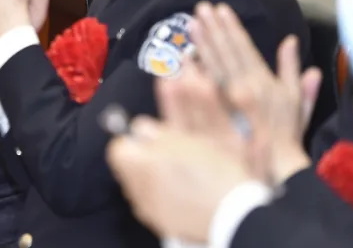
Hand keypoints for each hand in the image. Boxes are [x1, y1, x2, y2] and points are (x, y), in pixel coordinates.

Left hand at [106, 118, 256, 242]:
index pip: (117, 149)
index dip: (131, 141)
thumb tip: (138, 128)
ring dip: (151, 177)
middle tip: (165, 154)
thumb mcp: (184, 139)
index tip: (147, 139)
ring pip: (140, 187)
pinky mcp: (163, 223)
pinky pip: (154, 204)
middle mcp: (138, 190)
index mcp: (139, 166)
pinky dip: (163, 195)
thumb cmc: (211, 173)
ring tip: (177, 173)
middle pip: (127, 169)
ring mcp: (149, 210)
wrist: (235, 214)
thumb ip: (154, 132)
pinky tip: (183, 191)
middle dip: (142, 159)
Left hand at [191, 2, 319, 183]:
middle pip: (225, 52)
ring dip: (202, 44)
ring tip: (192, 24)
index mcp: (263, 80)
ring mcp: (229, 100)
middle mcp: (245, 87)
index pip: (244, 47)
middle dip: (213, 28)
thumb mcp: (296, 99)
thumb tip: (290, 41)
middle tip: (200, 8)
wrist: (275, 163)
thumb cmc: (285, 131)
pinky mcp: (217, 112)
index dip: (231, 27)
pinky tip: (184, 57)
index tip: (221, 9)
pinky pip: (203, 89)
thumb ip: (292, 69)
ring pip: (212, 66)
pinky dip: (194, 71)